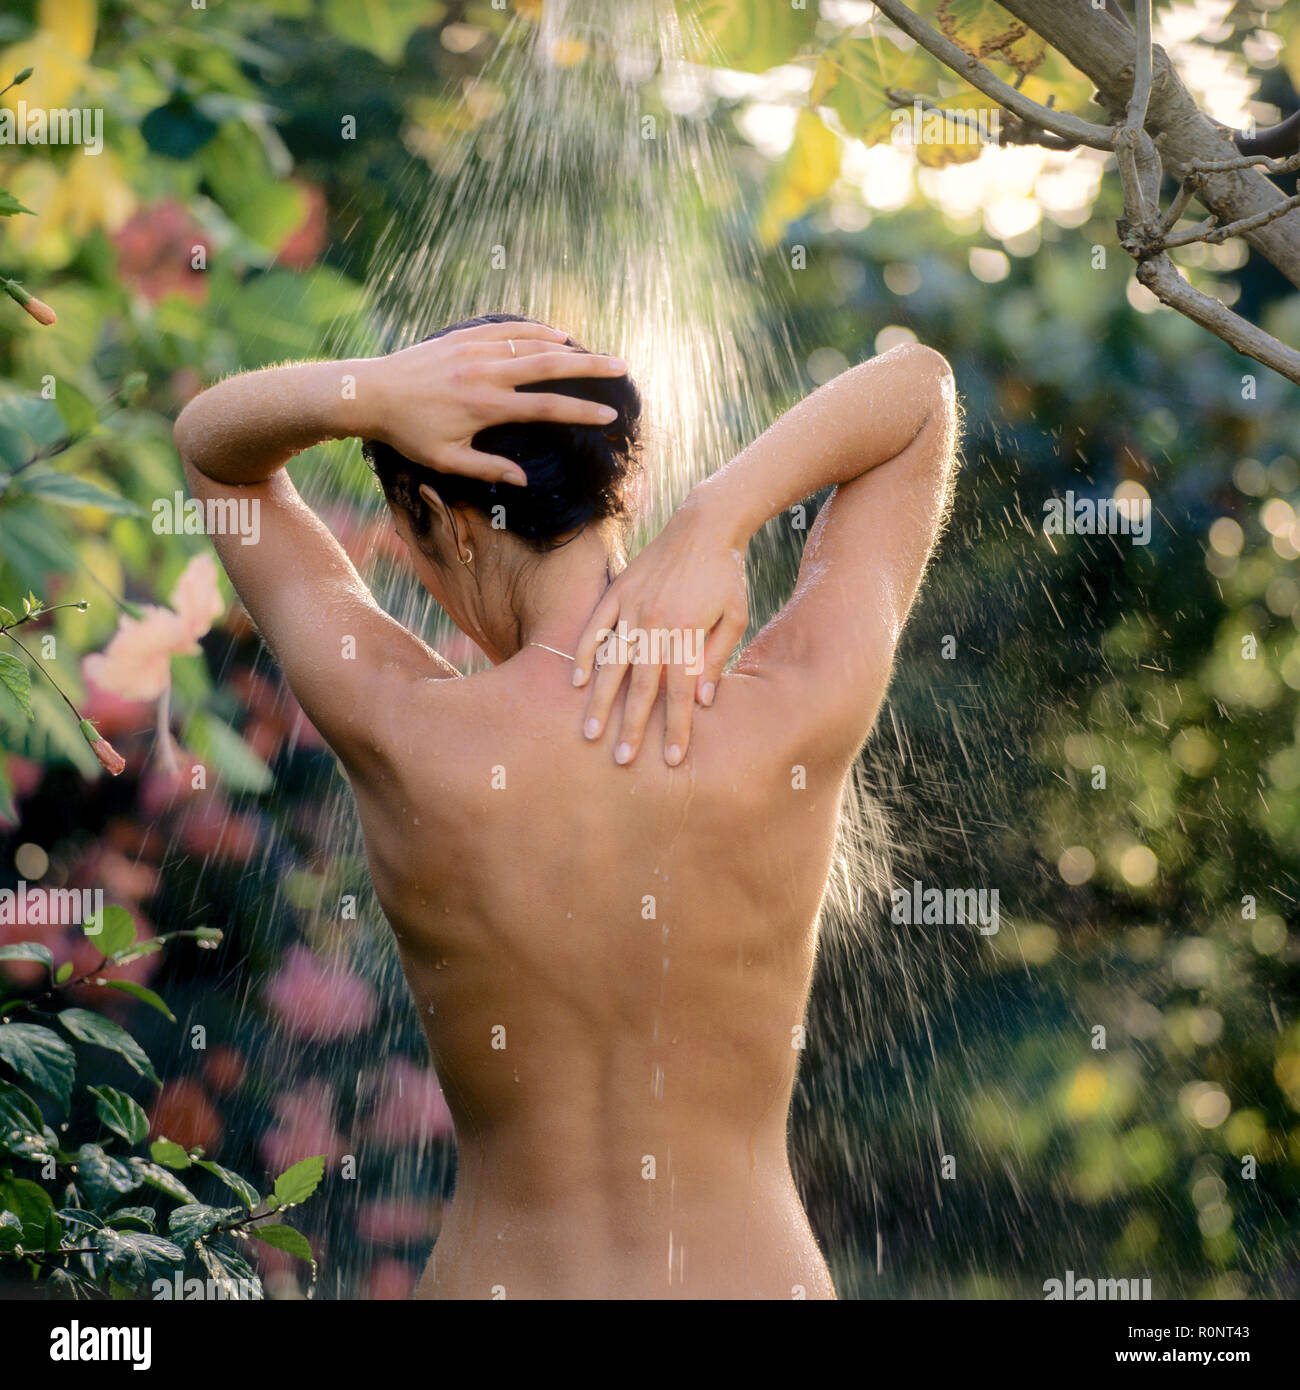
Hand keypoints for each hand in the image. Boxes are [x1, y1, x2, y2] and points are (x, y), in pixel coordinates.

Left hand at [360, 320, 627, 483]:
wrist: (372, 393)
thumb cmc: (409, 433)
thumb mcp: (446, 461)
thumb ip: (488, 468)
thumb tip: (524, 480)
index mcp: (486, 406)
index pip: (546, 408)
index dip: (581, 411)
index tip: (608, 414)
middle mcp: (485, 373)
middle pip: (549, 365)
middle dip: (589, 367)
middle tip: (621, 366)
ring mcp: (476, 350)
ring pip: (532, 342)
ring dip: (568, 347)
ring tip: (595, 353)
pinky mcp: (464, 336)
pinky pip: (509, 329)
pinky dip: (536, 330)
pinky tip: (557, 336)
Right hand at [572, 492, 748, 765]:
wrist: (704, 525)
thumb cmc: (725, 576)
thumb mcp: (734, 617)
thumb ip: (716, 658)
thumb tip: (701, 700)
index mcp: (688, 631)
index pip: (681, 691)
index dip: (677, 727)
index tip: (672, 759)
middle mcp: (657, 622)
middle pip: (642, 685)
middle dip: (633, 726)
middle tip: (622, 760)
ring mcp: (632, 607)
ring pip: (611, 662)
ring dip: (600, 700)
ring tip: (589, 731)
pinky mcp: (617, 592)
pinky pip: (595, 628)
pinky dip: (583, 654)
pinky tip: (574, 681)